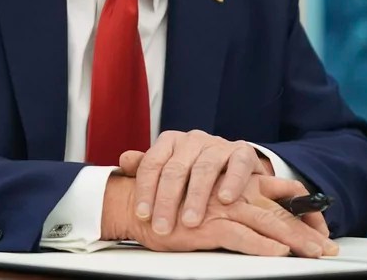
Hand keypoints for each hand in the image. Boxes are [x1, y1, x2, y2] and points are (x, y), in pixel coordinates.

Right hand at [100, 173, 337, 256]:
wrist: (137, 206)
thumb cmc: (171, 206)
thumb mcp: (204, 197)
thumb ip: (232, 198)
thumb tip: (260, 208)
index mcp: (233, 183)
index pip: (274, 190)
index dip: (300, 207)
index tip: (322, 225)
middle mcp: (231, 192)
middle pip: (276, 211)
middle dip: (305, 231)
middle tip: (329, 247)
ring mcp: (221, 208)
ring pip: (265, 223)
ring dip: (294, 240)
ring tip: (316, 252)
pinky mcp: (207, 225)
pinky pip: (240, 236)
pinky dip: (261, 246)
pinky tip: (279, 253)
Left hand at [117, 130, 267, 233]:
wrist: (234, 164)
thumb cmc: (194, 170)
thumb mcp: (168, 167)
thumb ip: (145, 166)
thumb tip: (123, 161)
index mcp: (170, 141)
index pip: (152, 164)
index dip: (145, 190)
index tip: (142, 215)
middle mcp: (192, 140)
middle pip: (175, 169)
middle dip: (167, 200)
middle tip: (163, 227)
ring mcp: (218, 144)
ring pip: (204, 168)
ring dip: (196, 197)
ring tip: (190, 221)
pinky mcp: (243, 151)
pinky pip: (237, 164)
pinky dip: (232, 181)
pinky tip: (225, 200)